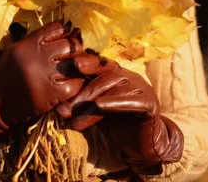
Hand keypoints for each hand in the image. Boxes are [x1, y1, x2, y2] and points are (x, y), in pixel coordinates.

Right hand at [0, 21, 94, 158]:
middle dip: (78, 48)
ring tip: (80, 66)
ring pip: (77, 64)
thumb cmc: (3, 74)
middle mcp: (38, 57)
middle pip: (71, 46)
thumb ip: (36, 41)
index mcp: (29, 44)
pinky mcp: (51, 95)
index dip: (68, 30)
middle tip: (78, 52)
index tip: (72, 33)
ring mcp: (46, 76)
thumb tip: (63, 31)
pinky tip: (72, 82)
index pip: (57, 28)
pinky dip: (77, 83)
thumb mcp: (16, 50)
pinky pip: (75, 85)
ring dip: (82, 65)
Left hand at [56, 54, 183, 174]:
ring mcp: (141, 87)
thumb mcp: (94, 111)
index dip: (83, 64)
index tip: (66, 67)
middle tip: (63, 111)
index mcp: (116, 72)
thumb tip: (58, 109)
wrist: (141, 144)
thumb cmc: (115, 124)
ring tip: (74, 120)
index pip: (98, 64)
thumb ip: (80, 105)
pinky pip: (131, 100)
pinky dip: (114, 102)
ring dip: (91, 106)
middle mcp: (129, 76)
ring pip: (113, 91)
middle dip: (81, 95)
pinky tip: (100, 106)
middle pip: (103, 79)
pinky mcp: (149, 103)